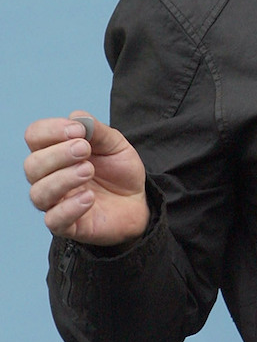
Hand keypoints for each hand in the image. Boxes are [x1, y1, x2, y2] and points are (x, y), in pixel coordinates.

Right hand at [24, 113, 149, 244]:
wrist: (138, 201)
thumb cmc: (120, 171)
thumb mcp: (115, 145)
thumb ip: (97, 130)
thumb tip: (77, 117)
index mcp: (55, 152)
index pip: (34, 136)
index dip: (51, 130)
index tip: (79, 130)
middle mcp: (49, 177)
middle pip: (32, 165)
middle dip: (57, 154)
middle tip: (84, 150)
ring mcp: (56, 202)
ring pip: (38, 192)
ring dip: (62, 178)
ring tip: (88, 171)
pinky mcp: (67, 225)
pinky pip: (53, 220)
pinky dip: (69, 207)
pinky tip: (90, 198)